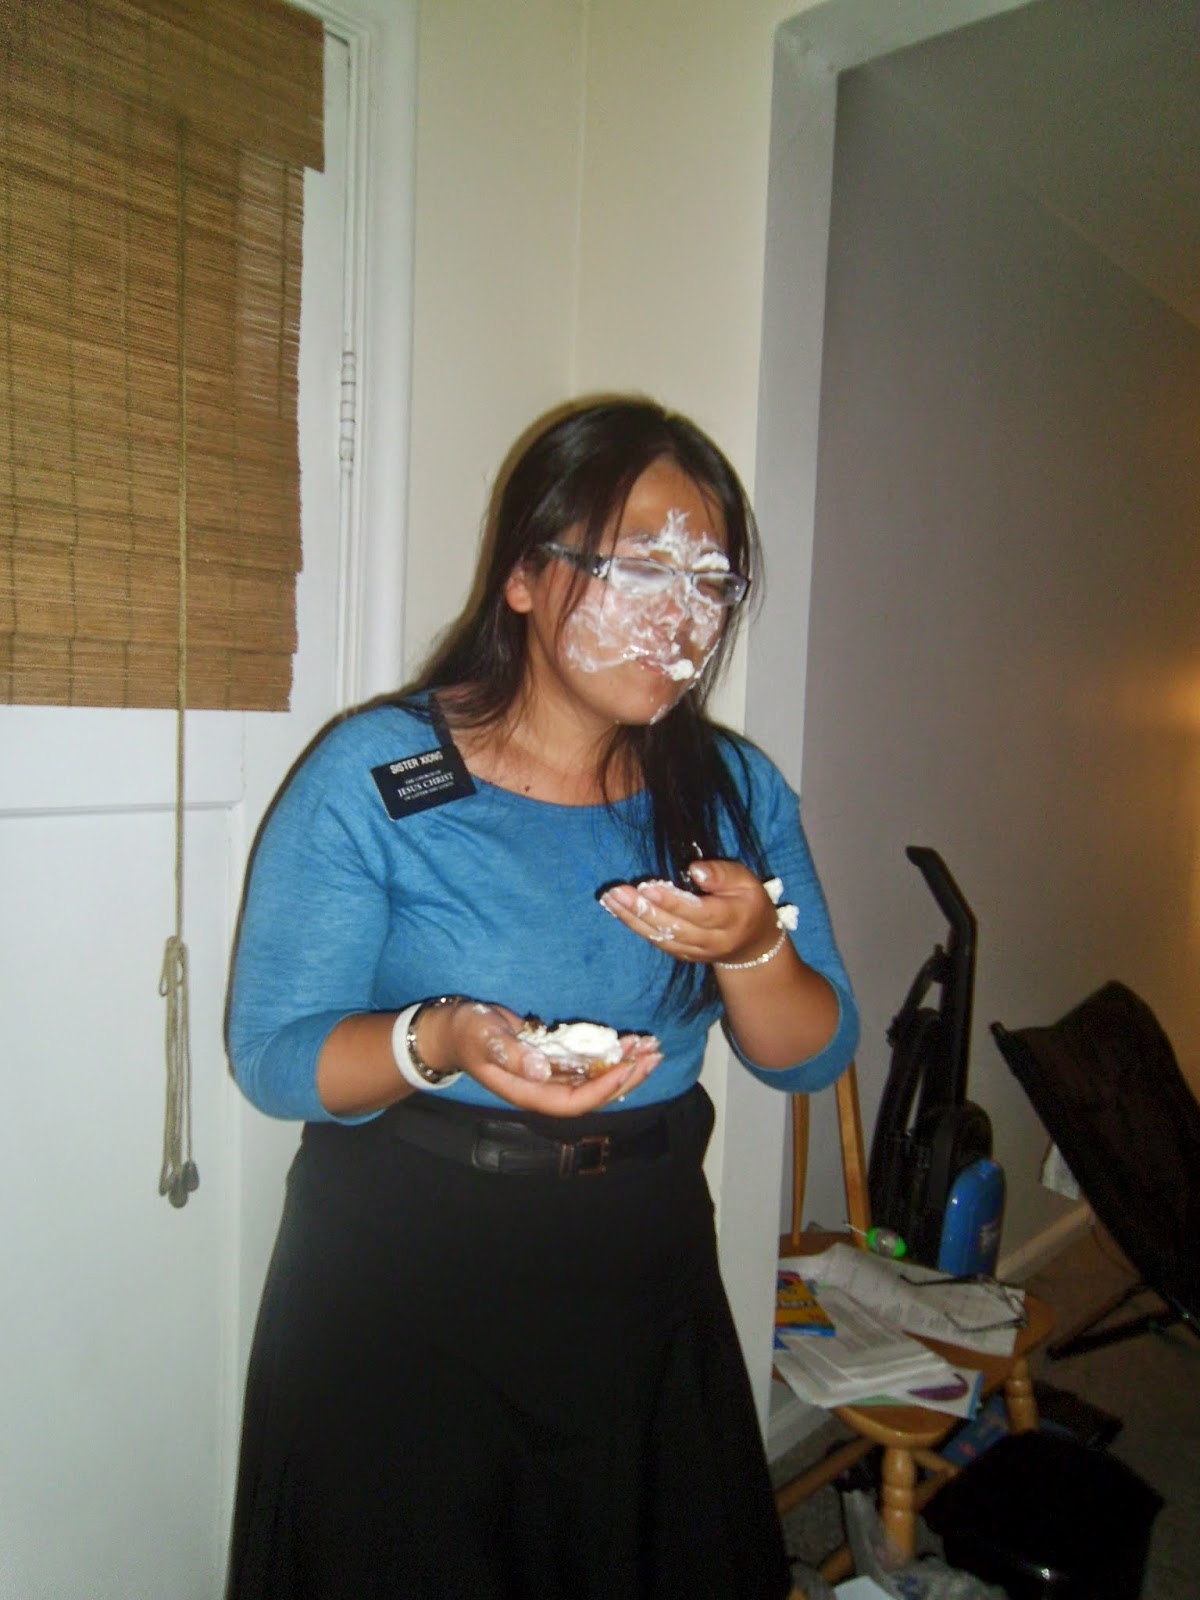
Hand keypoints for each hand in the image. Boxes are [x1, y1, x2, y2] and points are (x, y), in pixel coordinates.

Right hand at [419, 999, 661, 1116]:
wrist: (454, 1029)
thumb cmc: (466, 1033)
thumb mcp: (483, 1039)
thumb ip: (509, 1054)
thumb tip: (541, 1069)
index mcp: (528, 1092)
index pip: (574, 1102)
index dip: (602, 1089)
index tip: (626, 1067)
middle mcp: (545, 1088)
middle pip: (594, 1094)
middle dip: (626, 1077)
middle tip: (654, 1055)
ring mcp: (551, 1074)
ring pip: (596, 1077)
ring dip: (625, 1063)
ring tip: (651, 1046)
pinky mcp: (555, 1058)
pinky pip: (589, 1061)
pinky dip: (610, 1051)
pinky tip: (630, 1039)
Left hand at [599, 860, 783, 967]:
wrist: (753, 945)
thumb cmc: (748, 902)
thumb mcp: (747, 880)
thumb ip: (723, 874)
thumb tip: (695, 869)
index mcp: (732, 919)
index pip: (698, 913)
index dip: (672, 902)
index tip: (647, 886)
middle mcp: (713, 941)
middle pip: (674, 928)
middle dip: (642, 910)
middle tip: (616, 892)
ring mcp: (697, 953)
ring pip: (662, 938)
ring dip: (632, 920)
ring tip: (610, 899)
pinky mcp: (684, 956)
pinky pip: (659, 944)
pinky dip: (637, 928)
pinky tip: (619, 912)